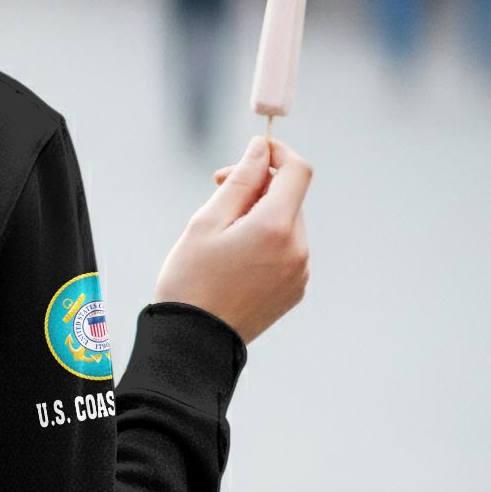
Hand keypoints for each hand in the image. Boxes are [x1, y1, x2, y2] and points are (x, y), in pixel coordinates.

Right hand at [154, 135, 311, 343]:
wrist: (193, 342)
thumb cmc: (190, 281)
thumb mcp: (206, 222)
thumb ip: (239, 180)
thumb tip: (260, 149)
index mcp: (275, 227)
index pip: (298, 170)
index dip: (277, 153)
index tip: (253, 152)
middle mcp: (297, 249)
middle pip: (290, 197)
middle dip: (259, 186)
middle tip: (217, 190)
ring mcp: (300, 272)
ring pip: (288, 224)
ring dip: (262, 216)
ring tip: (222, 235)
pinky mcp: (295, 290)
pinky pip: (287, 251)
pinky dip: (267, 243)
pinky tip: (235, 260)